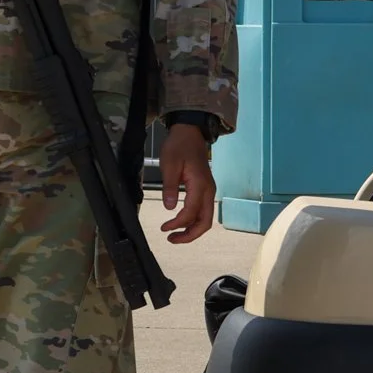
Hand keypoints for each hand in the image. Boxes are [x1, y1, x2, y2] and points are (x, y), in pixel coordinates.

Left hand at [156, 122, 216, 243]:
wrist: (190, 132)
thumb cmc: (179, 146)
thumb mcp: (169, 164)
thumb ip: (170, 187)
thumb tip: (170, 208)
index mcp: (200, 185)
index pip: (191, 212)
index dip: (178, 224)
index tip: (164, 228)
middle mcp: (209, 190)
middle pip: (205, 222)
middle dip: (190, 235)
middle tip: (172, 240)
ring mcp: (209, 190)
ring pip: (206, 218)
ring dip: (192, 230)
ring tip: (175, 235)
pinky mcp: (206, 189)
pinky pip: (203, 210)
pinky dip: (194, 221)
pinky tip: (181, 222)